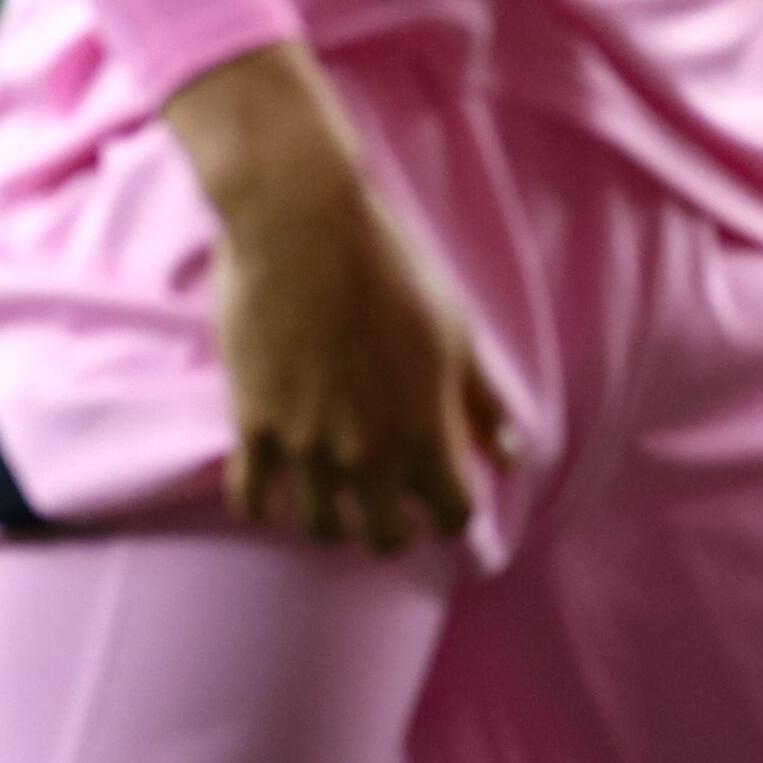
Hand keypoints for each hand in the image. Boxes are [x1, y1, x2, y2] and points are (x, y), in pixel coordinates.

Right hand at [166, 42, 514, 551]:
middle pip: (383, 538)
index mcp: (428, 431)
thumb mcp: (456, 334)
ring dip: (329, 516)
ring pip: (318, 527)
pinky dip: (262, 500)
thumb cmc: (388, 271)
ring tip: (327, 490)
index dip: (451, 514)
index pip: (454, 517)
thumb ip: (483, 404)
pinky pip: (251, 496)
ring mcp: (306, 442)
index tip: (438, 498)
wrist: (300, 225)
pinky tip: (273, 478)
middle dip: (389, 526)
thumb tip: (510, 458)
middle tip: (381, 499)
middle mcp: (369, 451)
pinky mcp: (252, 422)